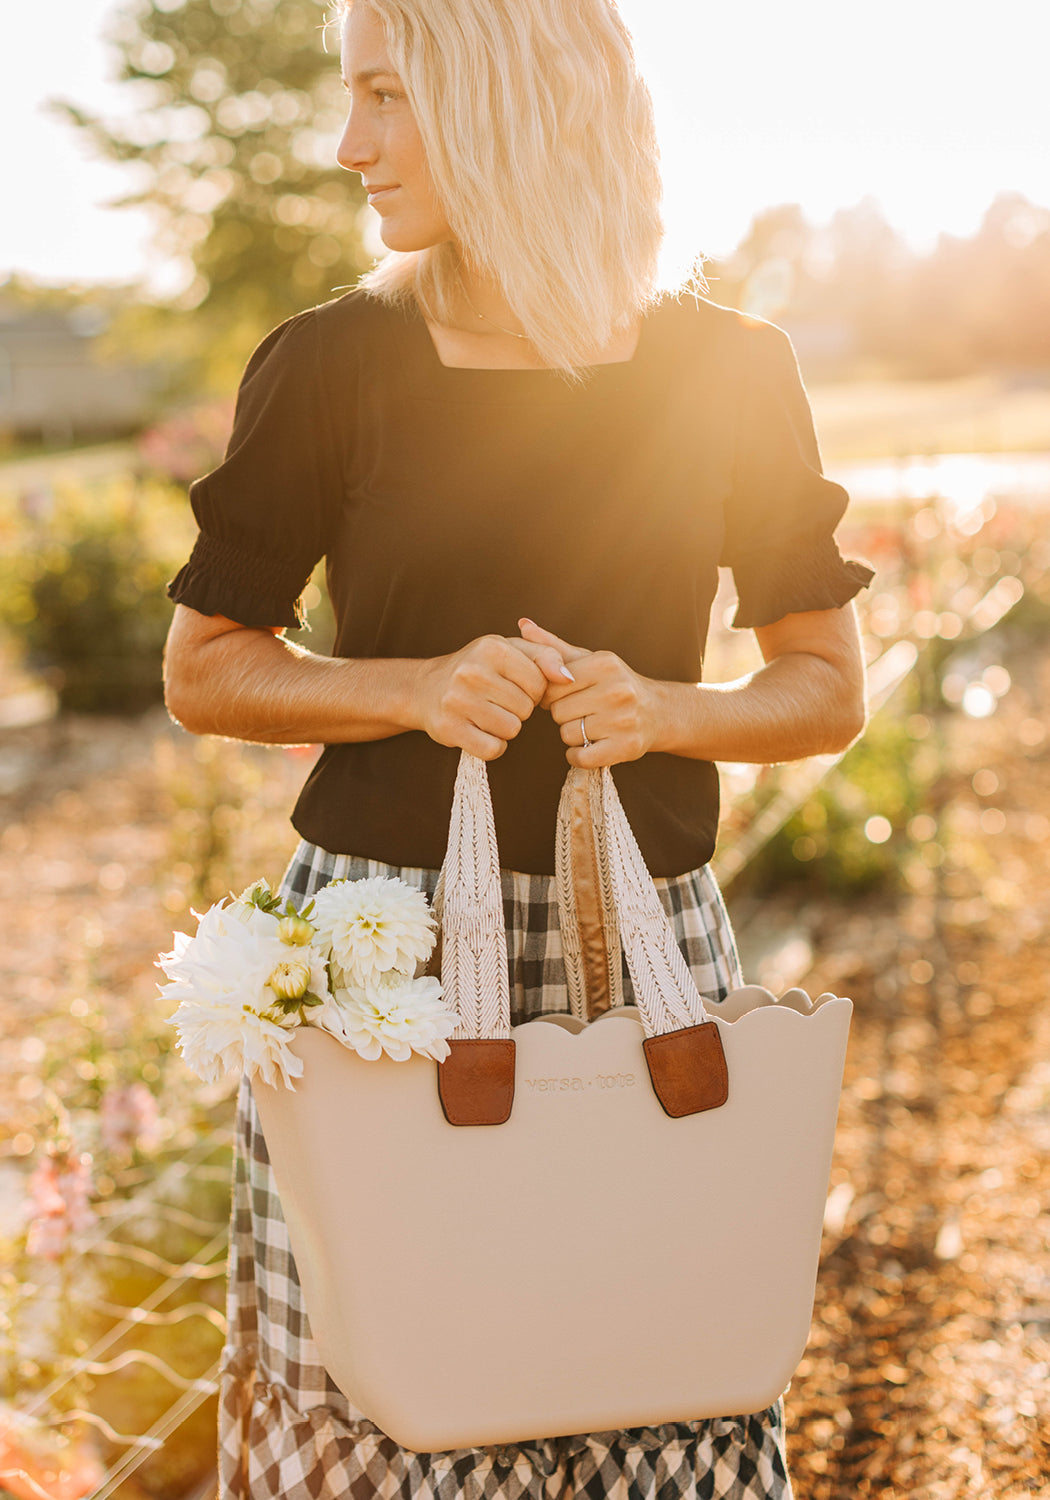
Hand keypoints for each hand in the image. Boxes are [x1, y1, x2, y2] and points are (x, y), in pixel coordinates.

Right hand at [416, 634, 573, 759]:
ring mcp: (458, 701)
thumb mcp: (509, 651)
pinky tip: (479, 730)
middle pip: (526, 708)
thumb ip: (545, 656)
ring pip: (511, 730)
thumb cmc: (478, 668)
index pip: (539, 683)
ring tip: (486, 714)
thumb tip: (568, 679)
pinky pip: (493, 749)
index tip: (514, 685)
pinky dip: (492, 745)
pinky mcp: (450, 729)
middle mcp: (472, 672)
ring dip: (505, 728)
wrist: (425, 689)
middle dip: (518, 709)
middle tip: (496, 700)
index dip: (534, 690)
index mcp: (491, 648)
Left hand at [517, 619, 662, 766]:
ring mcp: (624, 720)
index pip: (553, 685)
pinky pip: (581, 757)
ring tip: (590, 726)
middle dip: (563, 714)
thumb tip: (522, 625)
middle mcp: (617, 690)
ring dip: (572, 735)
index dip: (552, 694)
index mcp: (605, 664)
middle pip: (558, 712)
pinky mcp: (626, 747)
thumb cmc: (614, 684)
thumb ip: (554, 647)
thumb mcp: (588, 660)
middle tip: (581, 712)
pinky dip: (577, 756)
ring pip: (568, 734)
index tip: (566, 695)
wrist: (658, 712)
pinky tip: (588, 746)